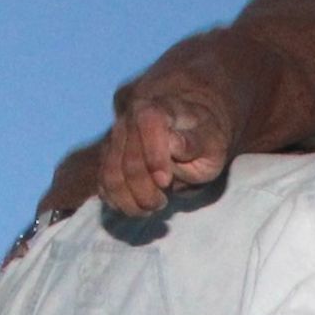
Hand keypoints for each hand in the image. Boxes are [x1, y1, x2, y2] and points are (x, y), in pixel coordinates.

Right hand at [99, 83, 229, 216]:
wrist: (187, 130)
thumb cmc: (203, 140)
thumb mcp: (212, 142)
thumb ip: (194, 143)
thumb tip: (172, 144)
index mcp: (161, 108)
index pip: (148, 123)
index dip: (154, 156)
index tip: (165, 182)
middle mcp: (130, 118)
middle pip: (128, 161)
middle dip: (145, 190)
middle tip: (162, 203)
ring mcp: (114, 138)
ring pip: (110, 176)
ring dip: (130, 201)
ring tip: (152, 206)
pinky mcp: (106, 157)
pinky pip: (103, 184)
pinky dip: (119, 202)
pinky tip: (138, 206)